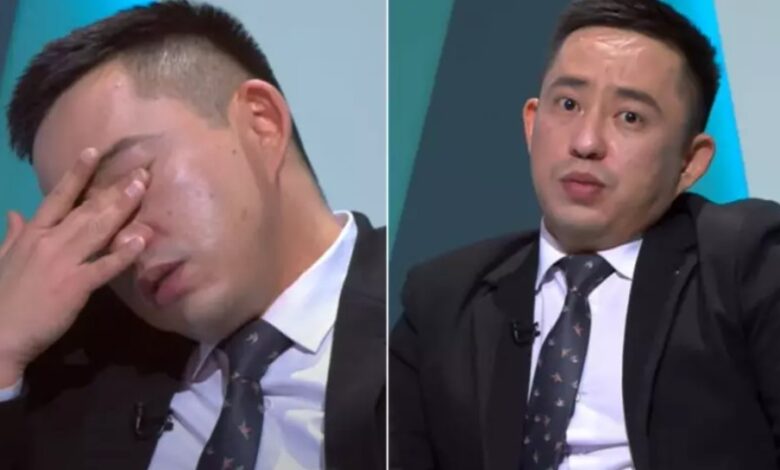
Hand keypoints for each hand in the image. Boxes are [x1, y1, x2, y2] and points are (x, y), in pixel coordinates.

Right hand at [0, 148, 148, 386]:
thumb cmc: (1, 299)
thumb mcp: (1, 260)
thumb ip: (11, 235)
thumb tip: (14, 213)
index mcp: (32, 235)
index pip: (57, 197)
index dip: (77, 174)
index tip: (94, 152)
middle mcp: (49, 242)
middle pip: (87, 209)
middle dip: (114, 189)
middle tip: (140, 171)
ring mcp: (63, 263)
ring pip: (97, 230)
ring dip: (122, 208)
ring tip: (142, 189)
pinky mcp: (74, 286)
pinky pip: (103, 266)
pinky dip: (122, 253)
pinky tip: (141, 240)